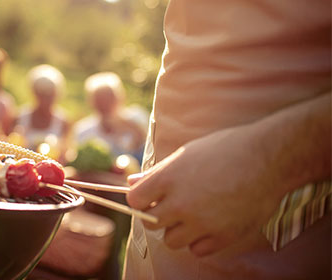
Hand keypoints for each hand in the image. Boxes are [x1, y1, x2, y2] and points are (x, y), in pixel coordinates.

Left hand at [126, 124, 284, 256]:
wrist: (267, 158)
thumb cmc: (225, 150)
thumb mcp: (186, 154)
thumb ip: (157, 172)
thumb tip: (132, 182)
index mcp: (169, 178)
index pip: (135, 200)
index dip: (140, 199)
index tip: (150, 196)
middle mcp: (181, 203)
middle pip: (150, 223)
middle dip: (158, 214)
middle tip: (174, 203)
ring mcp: (202, 222)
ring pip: (172, 240)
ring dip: (178, 229)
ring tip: (193, 214)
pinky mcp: (223, 236)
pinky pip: (197, 250)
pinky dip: (200, 240)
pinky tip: (209, 223)